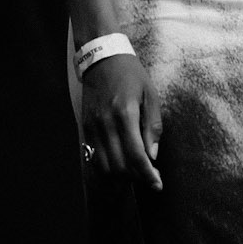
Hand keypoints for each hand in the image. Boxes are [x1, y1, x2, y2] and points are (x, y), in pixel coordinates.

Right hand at [81, 54, 162, 191]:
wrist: (102, 58)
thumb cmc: (131, 75)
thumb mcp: (150, 94)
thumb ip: (153, 126)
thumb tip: (153, 155)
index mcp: (125, 113)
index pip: (136, 155)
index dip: (147, 175)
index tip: (157, 185)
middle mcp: (106, 123)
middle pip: (119, 166)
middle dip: (136, 178)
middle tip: (149, 178)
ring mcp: (93, 127)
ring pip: (104, 166)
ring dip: (121, 177)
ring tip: (135, 173)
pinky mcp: (85, 127)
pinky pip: (94, 158)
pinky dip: (107, 169)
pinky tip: (119, 166)